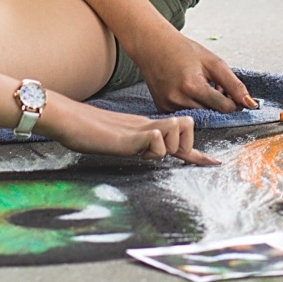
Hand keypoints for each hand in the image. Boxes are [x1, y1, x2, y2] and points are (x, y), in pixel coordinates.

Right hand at [45, 100, 217, 165]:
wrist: (68, 118)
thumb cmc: (86, 131)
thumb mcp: (117, 141)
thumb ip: (135, 145)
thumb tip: (148, 151)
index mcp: (145, 127)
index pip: (179, 134)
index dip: (197, 151)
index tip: (214, 162)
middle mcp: (147, 125)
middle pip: (187, 126)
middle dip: (183, 144)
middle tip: (157, 152)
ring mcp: (139, 129)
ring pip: (175, 130)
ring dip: (166, 146)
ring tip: (141, 150)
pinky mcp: (129, 137)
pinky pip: (155, 139)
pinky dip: (153, 148)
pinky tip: (135, 149)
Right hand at [134, 29, 257, 113]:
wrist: (152, 46)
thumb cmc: (182, 50)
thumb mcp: (212, 62)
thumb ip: (234, 84)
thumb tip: (250, 104)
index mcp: (193, 86)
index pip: (224, 108)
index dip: (233, 102)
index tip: (230, 93)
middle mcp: (178, 100)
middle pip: (213, 114)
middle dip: (219, 104)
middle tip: (213, 87)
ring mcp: (168, 107)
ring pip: (200, 117)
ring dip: (206, 107)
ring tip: (200, 88)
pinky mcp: (162, 110)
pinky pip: (186, 116)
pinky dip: (192, 108)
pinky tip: (188, 92)